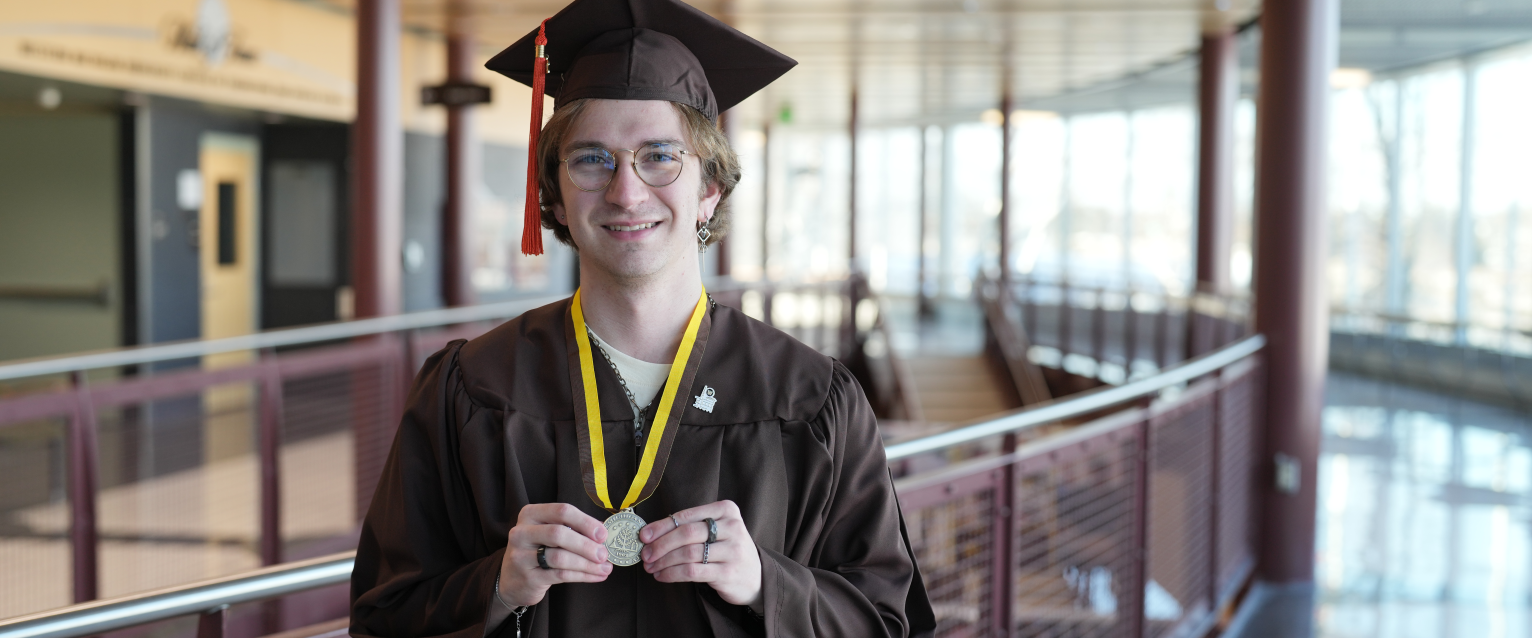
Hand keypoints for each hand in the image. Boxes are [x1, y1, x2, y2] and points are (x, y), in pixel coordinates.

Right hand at [498, 503, 612, 606]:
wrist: (512, 580)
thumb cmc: (537, 551)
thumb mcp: (548, 533)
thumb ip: (572, 529)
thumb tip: (603, 533)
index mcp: (530, 514)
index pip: (561, 511)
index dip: (585, 522)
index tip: (602, 534)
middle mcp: (522, 532)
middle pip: (558, 533)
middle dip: (586, 544)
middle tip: (604, 554)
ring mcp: (521, 556)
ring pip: (560, 557)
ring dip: (587, 563)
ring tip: (605, 568)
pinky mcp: (527, 577)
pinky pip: (560, 575)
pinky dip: (582, 576)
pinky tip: (596, 576)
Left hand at [639, 500, 762, 610]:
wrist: (756, 576)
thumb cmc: (727, 550)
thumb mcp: (717, 531)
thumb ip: (691, 527)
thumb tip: (651, 534)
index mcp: (727, 510)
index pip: (687, 516)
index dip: (661, 526)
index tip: (643, 536)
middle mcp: (732, 527)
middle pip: (687, 534)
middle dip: (661, 544)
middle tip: (645, 554)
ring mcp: (732, 550)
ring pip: (688, 553)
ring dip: (664, 561)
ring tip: (651, 567)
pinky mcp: (728, 572)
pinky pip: (692, 571)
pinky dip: (672, 574)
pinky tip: (662, 576)